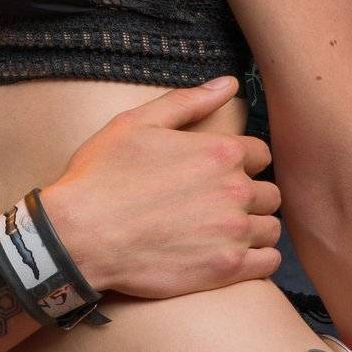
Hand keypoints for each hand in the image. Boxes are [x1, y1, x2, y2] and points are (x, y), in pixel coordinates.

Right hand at [42, 77, 281, 298]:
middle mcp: (234, 190)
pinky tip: (230, 253)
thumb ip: (188, 102)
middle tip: (216, 204)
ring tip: (222, 231)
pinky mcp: (226, 269)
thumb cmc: (102, 176)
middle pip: (269, 192)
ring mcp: (233, 232)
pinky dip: (257, 258)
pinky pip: (268, 264)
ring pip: (271, 228)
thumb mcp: (137, 124)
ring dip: (253, 227)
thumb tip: (229, 83)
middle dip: (249, 195)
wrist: (80, 236)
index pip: (261, 154)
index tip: (216, 173)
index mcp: (219, 152)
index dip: (239, 161)